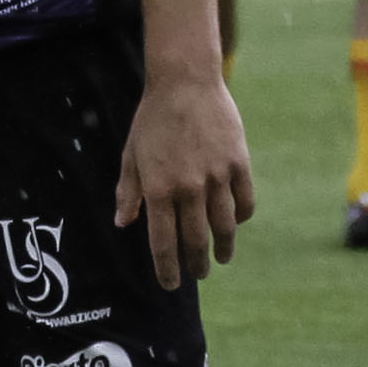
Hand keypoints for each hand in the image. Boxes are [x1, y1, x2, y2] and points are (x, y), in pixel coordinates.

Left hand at [114, 67, 254, 290]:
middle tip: (199, 274)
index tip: (170, 284)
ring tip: (221, 257)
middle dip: (196, 264)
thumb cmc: (153, 118)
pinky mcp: (238, 163)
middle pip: (195, 240)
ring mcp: (216, 176)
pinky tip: (236, 223)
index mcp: (158, 189)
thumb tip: (123, 224)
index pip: (163, 242)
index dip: (167, 268)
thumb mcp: (131, 155)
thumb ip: (128, 192)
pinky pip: (244, 201)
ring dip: (223, 247)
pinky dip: (241, 216)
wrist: (185, 82)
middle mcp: (188, 188)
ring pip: (224, 226)